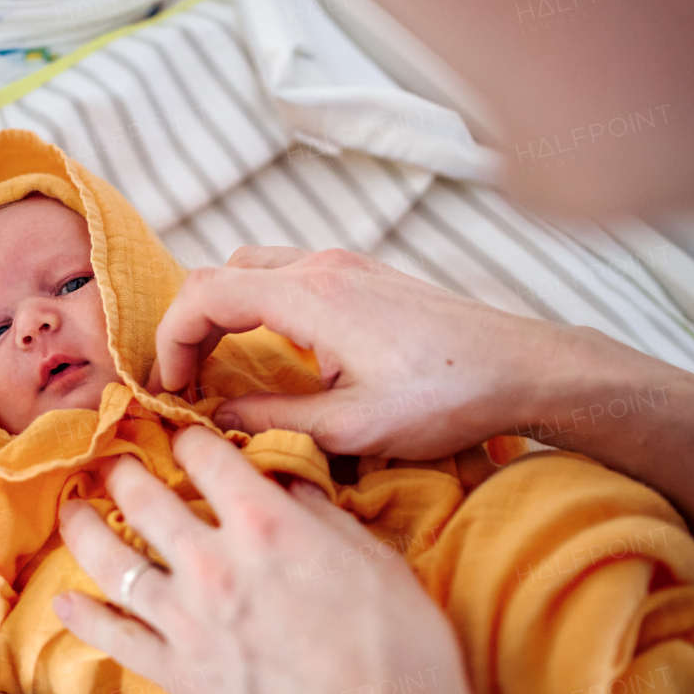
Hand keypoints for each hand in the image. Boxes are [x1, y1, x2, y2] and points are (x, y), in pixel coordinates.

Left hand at [54, 425, 512, 693]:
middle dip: (124, 472)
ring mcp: (188, 620)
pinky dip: (84, 618)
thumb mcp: (377, 561)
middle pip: (146, 499)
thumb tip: (291, 489)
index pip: (208, 456)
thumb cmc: (399, 652)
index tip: (183, 434)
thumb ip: (323, 518)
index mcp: (266, 523)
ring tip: (71, 510)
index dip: (191, 436)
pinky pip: (114, 639)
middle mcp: (214, 562)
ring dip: (85, 529)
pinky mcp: (179, 674)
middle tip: (112, 462)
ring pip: (113, 560)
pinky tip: (63, 602)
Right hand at [147, 246, 658, 458]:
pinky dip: (261, 308)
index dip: (172, 341)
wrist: (525, 369)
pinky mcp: (367, 278)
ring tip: (220, 370)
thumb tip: (213, 418)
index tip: (168, 389)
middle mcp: (323, 266)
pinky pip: (289, 277)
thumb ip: (270, 419)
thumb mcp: (352, 427)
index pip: (204, 295)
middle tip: (186, 382)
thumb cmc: (447, 398)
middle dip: (191, 325)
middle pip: (222, 273)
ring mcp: (347, 266)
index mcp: (310, 295)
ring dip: (226, 314)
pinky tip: (274, 357)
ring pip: (255, 270)